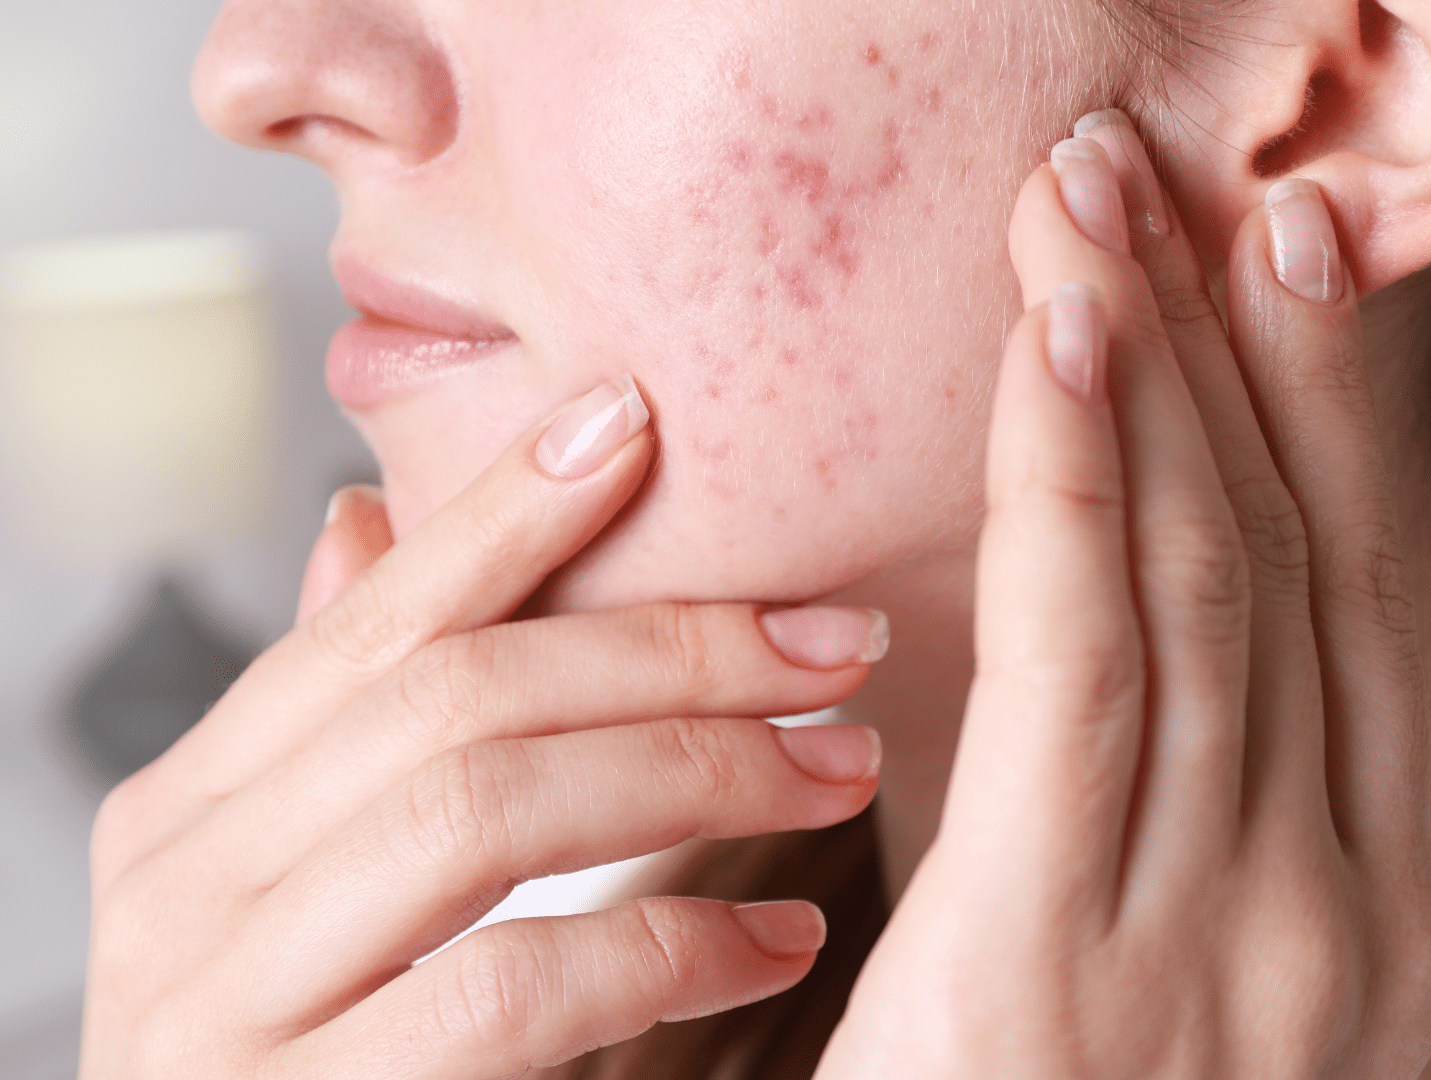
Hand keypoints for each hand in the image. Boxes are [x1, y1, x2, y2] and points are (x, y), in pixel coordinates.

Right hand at [81, 377, 885, 1077]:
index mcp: (193, 808)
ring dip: (695, 769)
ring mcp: (224, 1004)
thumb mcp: (296, 878)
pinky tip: (777, 939)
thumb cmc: (306, 1061)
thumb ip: (338, 725)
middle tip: (833, 640)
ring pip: (482, 810)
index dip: (503, 515)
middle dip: (669, 650)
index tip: (637, 425)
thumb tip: (356, 523)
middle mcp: (185, 885)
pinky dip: (666, 946)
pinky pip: (510, 989)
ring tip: (839, 763)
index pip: (375, 622)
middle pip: (455, 697)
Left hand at [816, 112, 1430, 1076]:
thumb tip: (1106, 648)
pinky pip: (1079, 672)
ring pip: (1197, 587)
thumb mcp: (1155, 969)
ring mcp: (1220, 939)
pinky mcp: (1066, 962)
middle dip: (1218, 349)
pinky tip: (1061, 352)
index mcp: (1356, 910)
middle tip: (1152, 177)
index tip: (1265, 253)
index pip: (1326, 597)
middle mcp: (1325, 911)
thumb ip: (1156, 816)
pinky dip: (1080, 494)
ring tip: (1094, 213)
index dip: (1304, 408)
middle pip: (1272, 561)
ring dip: (1148, 375)